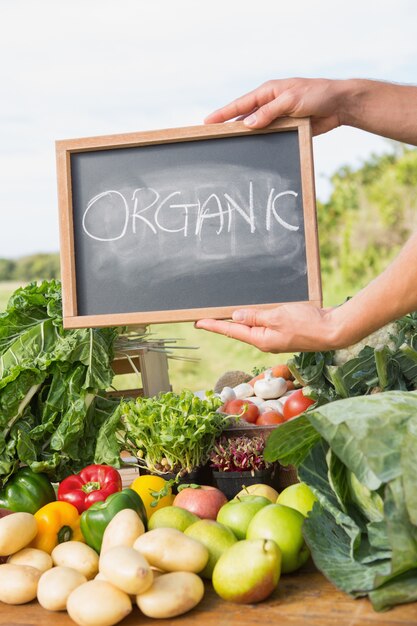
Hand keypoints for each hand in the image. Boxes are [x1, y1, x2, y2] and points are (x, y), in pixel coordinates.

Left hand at [195, 303, 338, 352]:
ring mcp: (275, 338)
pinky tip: (251, 313)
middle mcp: (266, 341)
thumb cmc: (308, 324)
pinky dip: (255, 317)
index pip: (231, 331)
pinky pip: (264, 324)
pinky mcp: (284, 332)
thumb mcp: (277, 316)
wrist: (333, 330)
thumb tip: (236, 317)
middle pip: (239, 331)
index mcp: (261, 339)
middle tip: (205, 317)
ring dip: (239, 320)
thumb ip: (255, 316)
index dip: (214, 325)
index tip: (198, 322)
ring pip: (252, 327)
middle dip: (222, 323)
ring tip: (222, 314)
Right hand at [205, 78, 346, 134]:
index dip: (223, 113)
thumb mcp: (291, 101)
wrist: (340, 105)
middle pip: (245, 117)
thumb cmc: (317, 94)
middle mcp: (270, 104)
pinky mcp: (287, 128)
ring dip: (245, 137)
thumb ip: (269, 113)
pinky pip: (270, 137)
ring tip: (227, 146)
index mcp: (269, 92)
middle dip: (229, 125)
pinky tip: (252, 151)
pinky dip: (261, 143)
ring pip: (256, 129)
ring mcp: (278, 117)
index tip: (207, 121)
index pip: (240, 104)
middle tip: (211, 136)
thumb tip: (247, 124)